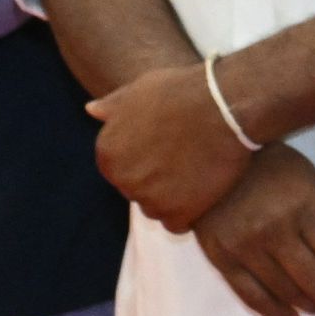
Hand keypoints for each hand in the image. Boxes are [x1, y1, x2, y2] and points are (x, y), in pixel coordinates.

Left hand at [86, 60, 259, 231]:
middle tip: (186, 162)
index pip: (121, 169)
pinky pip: (177, 225)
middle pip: (137, 191)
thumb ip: (114, 106)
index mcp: (107, 152)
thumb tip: (92, 110)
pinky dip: (189, 214)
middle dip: (158, 181)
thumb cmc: (182, 92)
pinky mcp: (179, 213)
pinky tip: (204, 194)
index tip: (168, 150)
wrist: (222, 108)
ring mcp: (149, 198)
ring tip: (197, 176)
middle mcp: (122, 179)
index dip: (146, 160)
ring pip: (156, 209)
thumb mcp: (140, 90)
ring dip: (173, 199)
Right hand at [192, 147, 314, 315]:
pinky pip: (250, 294)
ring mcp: (244, 246)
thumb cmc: (270, 166)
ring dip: (313, 308)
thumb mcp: (312, 181)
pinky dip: (273, 311)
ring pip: (285, 291)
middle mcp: (274, 231)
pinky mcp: (220, 257)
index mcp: (303, 209)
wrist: (207, 158)